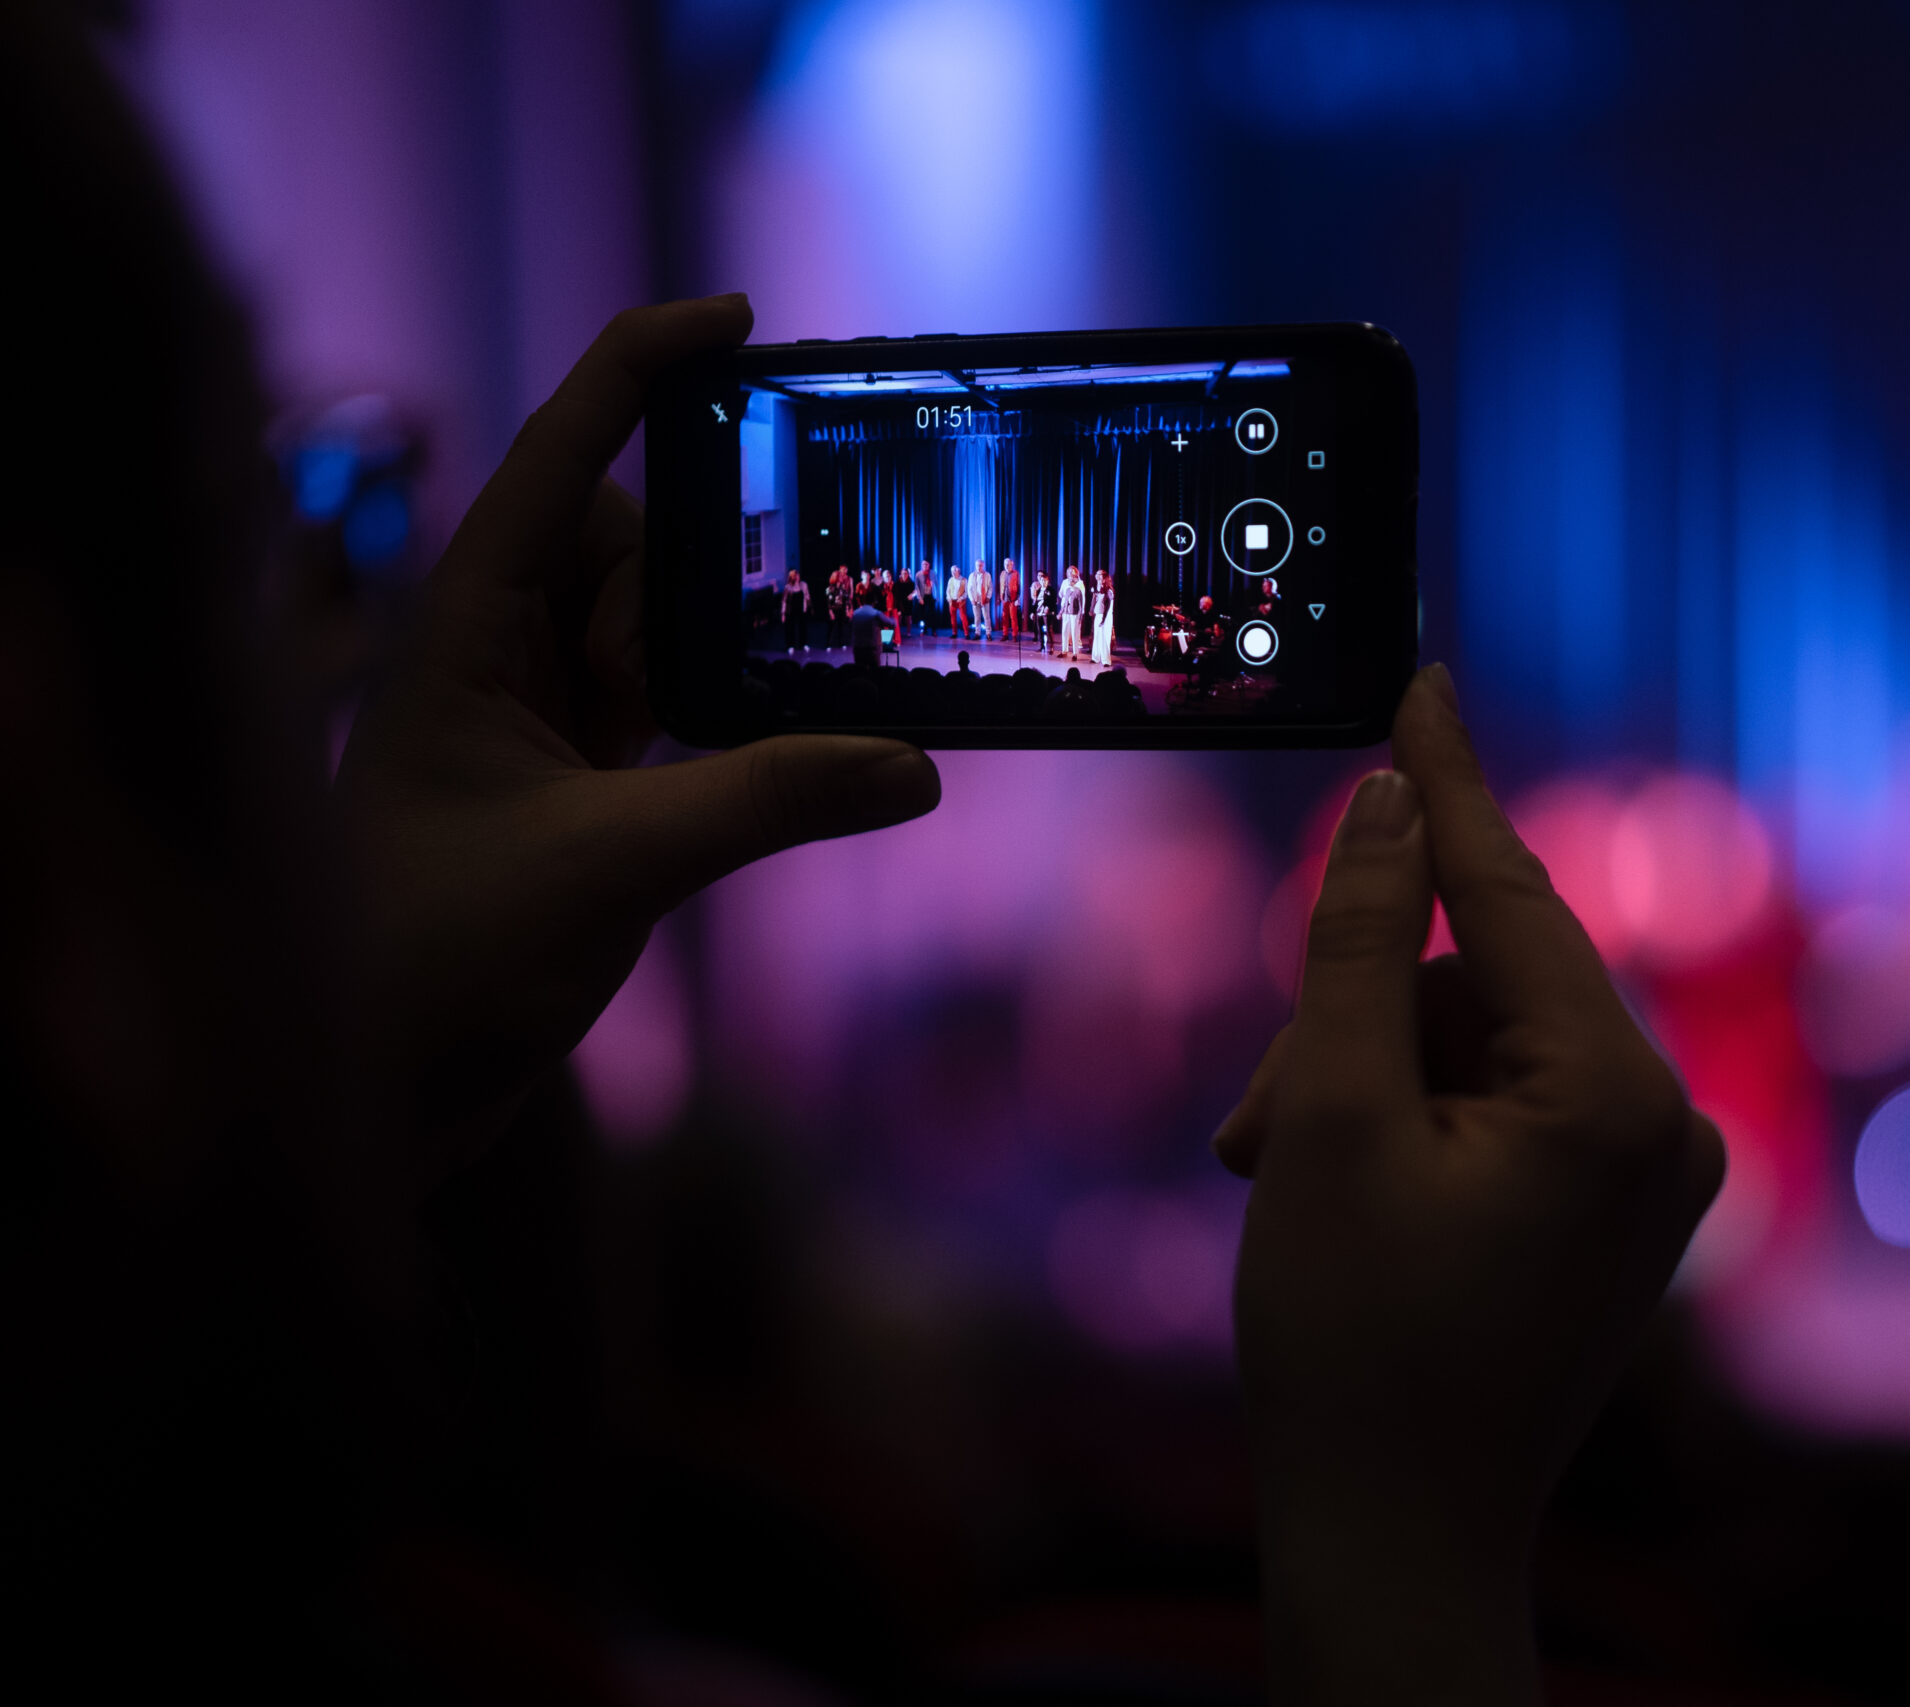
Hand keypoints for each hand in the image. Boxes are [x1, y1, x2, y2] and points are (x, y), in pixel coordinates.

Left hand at [336, 298, 938, 1152]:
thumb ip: (766, 803)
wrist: (372, 1089)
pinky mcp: (574, 785)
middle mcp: (494, 653)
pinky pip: (669, 707)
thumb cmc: (431, 959)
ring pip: (654, 628)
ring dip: (723, 650)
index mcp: (461, 628)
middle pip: (622, 539)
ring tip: (808, 686)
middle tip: (780, 620)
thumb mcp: (611, 867)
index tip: (733, 316)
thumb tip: (915, 768)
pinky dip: (730, 712)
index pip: (554, 455)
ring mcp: (534, 720)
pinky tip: (798, 738)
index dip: (636, 369)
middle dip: (703, 569)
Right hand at [1215, 667, 1723, 1705]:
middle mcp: (1665, 1123)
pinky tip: (1343, 1194)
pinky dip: (1413, 1125)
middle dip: (1355, 1029)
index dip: (1447, 784)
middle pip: (1479, 985)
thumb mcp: (1331, 1121)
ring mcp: (1650, 1177)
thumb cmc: (1353, 1345)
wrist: (1399, 1541)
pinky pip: (1508, 1108)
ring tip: (1283, 1181)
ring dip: (1366, 1086)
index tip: (1421, 678)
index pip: (1510, 894)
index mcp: (1615, 1096)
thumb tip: (1396, 805)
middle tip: (1260, 1130)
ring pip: (1479, 1048)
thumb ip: (1357, 945)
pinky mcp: (1618, 1214)